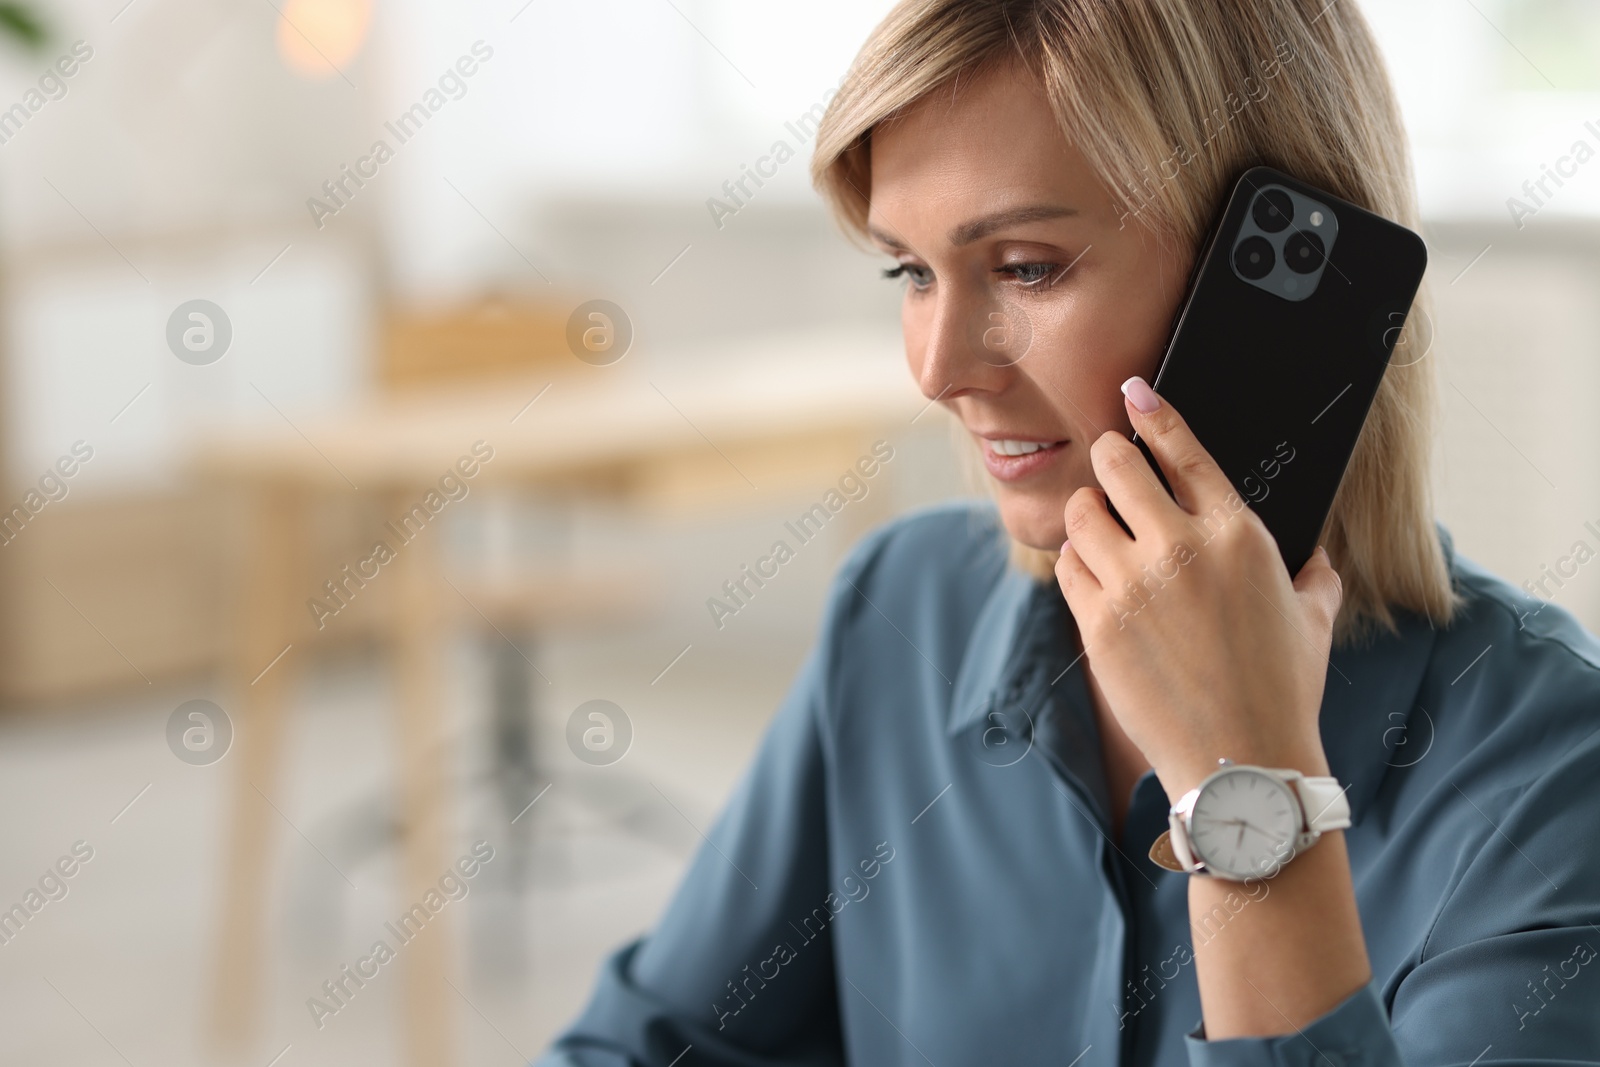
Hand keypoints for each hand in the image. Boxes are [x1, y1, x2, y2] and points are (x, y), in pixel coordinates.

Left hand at [1052, 376, 1343, 801]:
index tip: (1132, 392)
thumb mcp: (1313, 617)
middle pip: (1115, 466)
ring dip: (1089, 513)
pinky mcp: (1097, 622)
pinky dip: (1075, 562)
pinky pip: (1066, 565)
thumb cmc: (1282, 690)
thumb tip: (1312, 552)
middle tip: (1111, 467)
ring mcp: (1134, 584)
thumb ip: (1311, 572)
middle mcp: (1182, 548)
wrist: (1241, 761)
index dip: (1151, 413)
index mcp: (1238, 535)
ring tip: (1103, 529)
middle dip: (1109, 458)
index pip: (1184, 450)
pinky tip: (1093, 574)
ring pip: (1081, 512)